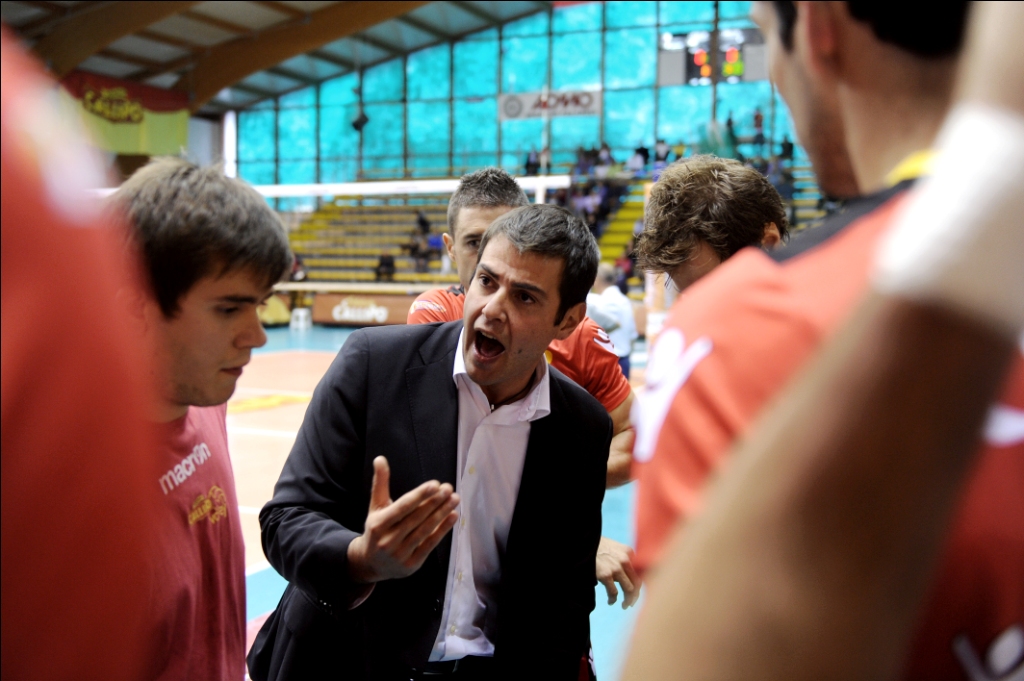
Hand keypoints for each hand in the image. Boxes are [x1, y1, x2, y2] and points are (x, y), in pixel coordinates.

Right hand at [347, 457, 459, 582]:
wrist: (370, 564)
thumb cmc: (376, 530)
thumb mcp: (376, 507)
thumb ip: (380, 483)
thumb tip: (380, 458)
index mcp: (378, 524)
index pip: (402, 507)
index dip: (419, 495)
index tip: (435, 484)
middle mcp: (387, 540)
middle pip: (416, 518)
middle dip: (434, 502)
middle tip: (448, 488)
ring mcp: (400, 554)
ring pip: (424, 531)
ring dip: (441, 514)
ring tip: (454, 499)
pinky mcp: (411, 565)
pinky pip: (429, 545)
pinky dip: (442, 530)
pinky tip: (453, 516)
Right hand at [596, 536, 641, 608]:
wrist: (584, 543)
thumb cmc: (597, 546)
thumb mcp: (614, 547)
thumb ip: (623, 558)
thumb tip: (628, 576)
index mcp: (629, 552)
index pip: (640, 572)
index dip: (639, 584)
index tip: (635, 592)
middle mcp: (626, 560)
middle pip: (637, 582)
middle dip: (635, 595)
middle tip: (631, 602)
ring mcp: (616, 568)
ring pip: (629, 590)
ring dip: (628, 600)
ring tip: (624, 605)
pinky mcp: (606, 575)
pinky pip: (614, 592)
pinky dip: (613, 599)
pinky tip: (611, 601)